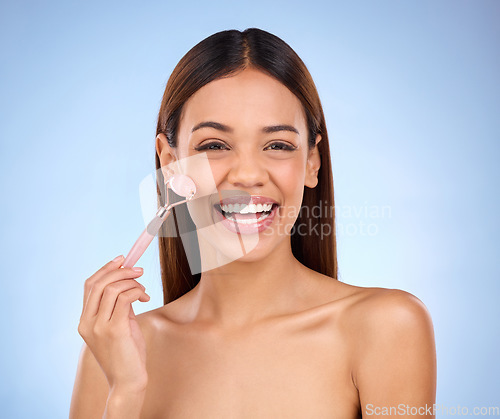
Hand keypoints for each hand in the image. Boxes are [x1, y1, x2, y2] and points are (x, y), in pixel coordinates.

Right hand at [78, 255, 149, 393]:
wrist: (128, 381)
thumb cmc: (127, 353)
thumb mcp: (120, 325)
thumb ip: (119, 306)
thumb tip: (128, 283)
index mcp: (84, 321)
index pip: (90, 285)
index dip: (106, 269)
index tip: (122, 259)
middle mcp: (87, 323)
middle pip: (98, 284)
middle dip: (121, 271)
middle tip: (140, 270)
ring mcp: (98, 327)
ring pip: (112, 289)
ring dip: (132, 282)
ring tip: (144, 290)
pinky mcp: (113, 330)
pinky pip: (124, 299)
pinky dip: (136, 292)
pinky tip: (145, 298)